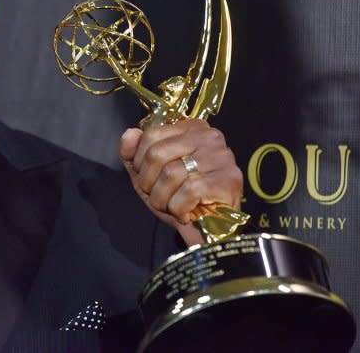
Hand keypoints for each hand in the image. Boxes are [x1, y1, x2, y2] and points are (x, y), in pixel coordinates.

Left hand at [118, 119, 243, 245]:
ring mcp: (222, 156)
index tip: (148, 178)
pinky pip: (189, 191)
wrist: (204, 231)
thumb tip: (130, 134)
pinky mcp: (229, 179)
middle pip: (157, 153)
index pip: (151, 134)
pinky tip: (185, 213)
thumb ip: (132, 153)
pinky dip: (179, 208)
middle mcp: (208, 136)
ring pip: (171, 173)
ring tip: (172, 206)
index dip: (140, 162)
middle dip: (148, 183)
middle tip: (158, 197)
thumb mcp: (146, 174)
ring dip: (162, 199)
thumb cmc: (177, 198)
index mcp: (190, 128)